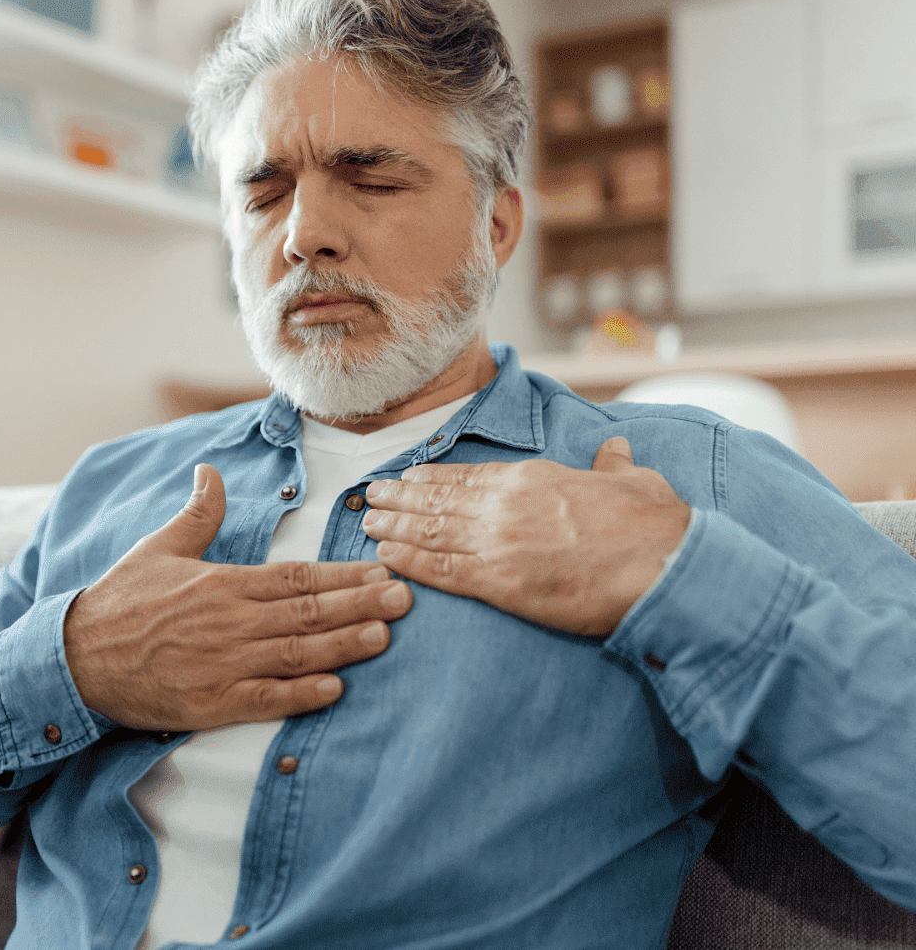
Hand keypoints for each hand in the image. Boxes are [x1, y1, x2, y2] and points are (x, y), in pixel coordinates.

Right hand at [64, 463, 412, 731]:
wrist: (78, 657)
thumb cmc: (120, 601)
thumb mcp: (159, 548)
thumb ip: (198, 513)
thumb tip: (210, 472)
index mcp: (223, 583)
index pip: (296, 575)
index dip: (343, 573)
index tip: (381, 569)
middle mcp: (231, 622)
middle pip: (308, 611)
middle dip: (360, 604)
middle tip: (405, 597)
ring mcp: (223, 664)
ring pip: (297, 652)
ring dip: (344, 645)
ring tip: (385, 636)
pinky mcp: (212, 702)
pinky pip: (266, 699)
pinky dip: (302, 694)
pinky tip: (335, 688)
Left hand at [361, 437, 690, 635]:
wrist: (665, 566)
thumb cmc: (654, 526)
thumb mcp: (632, 480)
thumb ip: (611, 464)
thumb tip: (615, 450)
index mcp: (532, 478)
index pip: (467, 476)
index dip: (432, 478)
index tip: (408, 478)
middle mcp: (504, 505)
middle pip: (438, 500)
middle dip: (400, 498)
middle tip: (372, 497)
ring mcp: (497, 543)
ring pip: (429, 531)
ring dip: (393, 526)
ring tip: (368, 523)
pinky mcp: (498, 583)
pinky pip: (440, 569)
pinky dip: (408, 561)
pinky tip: (384, 557)